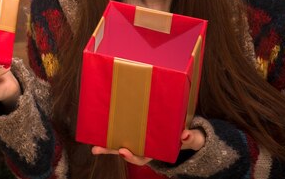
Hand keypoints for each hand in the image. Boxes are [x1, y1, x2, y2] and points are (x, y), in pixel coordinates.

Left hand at [90, 128, 204, 164]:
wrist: (185, 133)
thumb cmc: (186, 136)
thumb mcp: (191, 137)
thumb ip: (190, 137)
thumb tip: (185, 134)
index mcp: (155, 151)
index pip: (141, 157)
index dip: (131, 156)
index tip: (122, 150)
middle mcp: (144, 147)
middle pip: (125, 151)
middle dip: (110, 151)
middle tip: (97, 149)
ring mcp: (139, 140)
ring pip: (120, 143)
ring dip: (106, 145)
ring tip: (93, 146)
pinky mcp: (135, 129)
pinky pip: (122, 132)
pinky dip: (112, 132)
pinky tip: (101, 126)